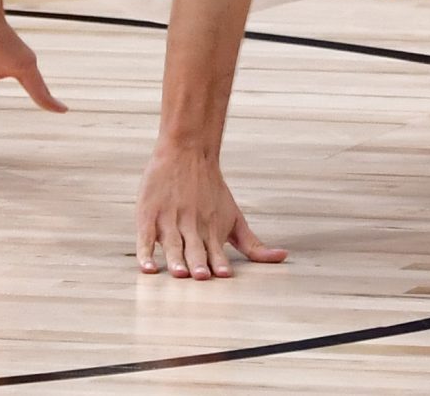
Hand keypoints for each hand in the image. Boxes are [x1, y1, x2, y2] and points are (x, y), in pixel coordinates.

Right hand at [135, 146, 286, 277]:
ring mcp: (169, 220)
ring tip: (180, 273)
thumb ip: (254, 244)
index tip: (224, 276)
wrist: (188, 152)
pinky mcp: (148, 216)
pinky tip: (148, 268)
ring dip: (176, 259)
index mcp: (213, 229)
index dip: (220, 264)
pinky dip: (145, 254)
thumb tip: (285, 258)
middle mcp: (192, 226)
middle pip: (194, 249)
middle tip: (202, 277)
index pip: (216, 252)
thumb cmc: (213, 192)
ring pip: (172, 244)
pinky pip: (144, 239)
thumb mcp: (236, 218)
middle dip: (198, 263)